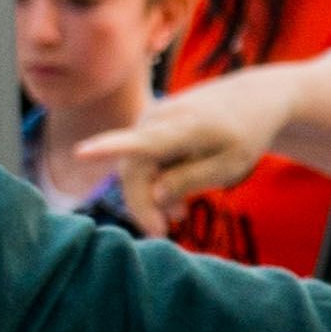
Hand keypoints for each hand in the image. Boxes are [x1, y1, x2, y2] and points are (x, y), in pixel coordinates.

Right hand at [82, 70, 294, 231]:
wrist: (250, 98)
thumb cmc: (244, 135)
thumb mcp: (229, 165)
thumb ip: (190, 179)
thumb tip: (153, 196)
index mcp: (186, 127)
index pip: (145, 143)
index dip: (111, 148)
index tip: (81, 153)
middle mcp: (159, 118)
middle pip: (134, 169)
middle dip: (143, 205)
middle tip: (161, 233)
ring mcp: (150, 118)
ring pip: (134, 167)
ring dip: (150, 195)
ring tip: (180, 213)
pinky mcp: (147, 125)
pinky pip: (140, 160)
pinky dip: (153, 182)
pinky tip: (175, 201)